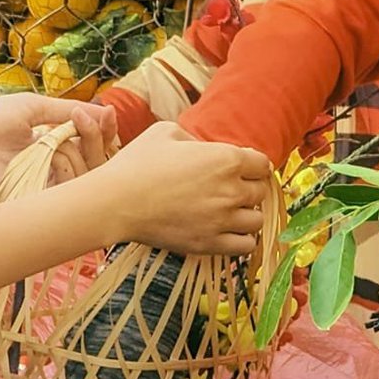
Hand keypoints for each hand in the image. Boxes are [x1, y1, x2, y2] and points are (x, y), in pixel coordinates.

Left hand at [0, 94, 115, 200]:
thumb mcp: (33, 107)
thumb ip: (68, 111)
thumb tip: (106, 112)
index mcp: (52, 144)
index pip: (91, 145)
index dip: (103, 132)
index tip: (108, 115)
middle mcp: (52, 166)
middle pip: (96, 163)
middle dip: (99, 139)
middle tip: (88, 121)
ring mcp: (45, 184)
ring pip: (86, 177)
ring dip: (81, 151)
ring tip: (60, 135)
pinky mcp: (35, 200)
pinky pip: (66, 193)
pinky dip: (66, 169)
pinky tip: (52, 151)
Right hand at [107, 122, 271, 257]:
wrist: (115, 202)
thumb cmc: (137, 163)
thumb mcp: (166, 132)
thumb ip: (194, 137)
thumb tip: (203, 147)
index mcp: (226, 159)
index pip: (262, 164)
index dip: (253, 165)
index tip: (242, 169)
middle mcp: (231, 190)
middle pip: (260, 192)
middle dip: (248, 188)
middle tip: (230, 189)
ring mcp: (222, 220)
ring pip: (257, 220)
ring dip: (247, 215)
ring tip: (229, 212)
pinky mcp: (210, 244)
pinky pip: (245, 245)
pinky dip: (241, 239)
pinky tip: (226, 231)